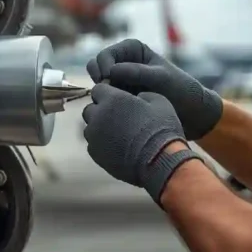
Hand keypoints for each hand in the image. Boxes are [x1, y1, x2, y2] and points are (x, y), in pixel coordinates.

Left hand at [81, 83, 199, 201]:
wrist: (158, 161)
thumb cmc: (161, 129)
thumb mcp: (160, 102)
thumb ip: (143, 95)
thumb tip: (138, 97)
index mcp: (112, 99)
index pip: (98, 89)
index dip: (107, 94)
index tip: (117, 100)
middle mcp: (98, 115)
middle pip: (90, 109)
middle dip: (100, 111)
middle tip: (117, 118)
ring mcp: (94, 136)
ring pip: (90, 128)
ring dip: (99, 128)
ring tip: (117, 135)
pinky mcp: (95, 154)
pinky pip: (93, 145)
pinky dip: (101, 144)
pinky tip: (116, 147)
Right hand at [86, 39, 222, 138]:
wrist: (192, 115)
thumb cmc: (181, 91)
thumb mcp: (161, 79)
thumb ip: (137, 73)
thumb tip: (110, 72)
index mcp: (132, 50)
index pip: (105, 55)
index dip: (104, 68)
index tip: (111, 82)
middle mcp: (123, 63)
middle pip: (96, 69)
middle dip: (101, 81)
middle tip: (112, 94)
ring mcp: (121, 82)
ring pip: (97, 86)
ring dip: (103, 95)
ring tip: (119, 104)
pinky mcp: (121, 98)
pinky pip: (104, 100)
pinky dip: (107, 105)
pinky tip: (118, 112)